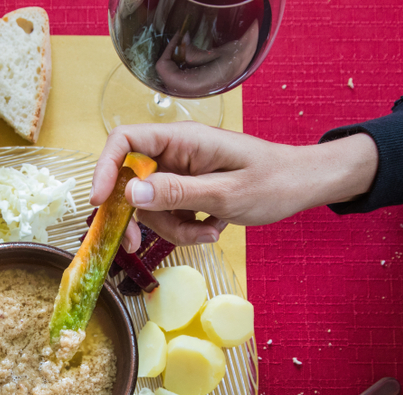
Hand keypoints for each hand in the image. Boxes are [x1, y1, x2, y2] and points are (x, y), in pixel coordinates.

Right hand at [89, 122, 378, 251]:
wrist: (302, 185)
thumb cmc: (273, 181)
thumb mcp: (225, 193)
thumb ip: (177, 193)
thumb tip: (130, 194)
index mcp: (182, 139)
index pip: (125, 141)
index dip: (105, 169)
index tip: (100, 203)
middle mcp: (175, 152)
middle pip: (131, 182)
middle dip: (137, 217)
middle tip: (134, 247)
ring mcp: (180, 172)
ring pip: (151, 206)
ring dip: (172, 228)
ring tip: (208, 232)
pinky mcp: (187, 189)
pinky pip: (169, 213)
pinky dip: (185, 228)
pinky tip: (212, 229)